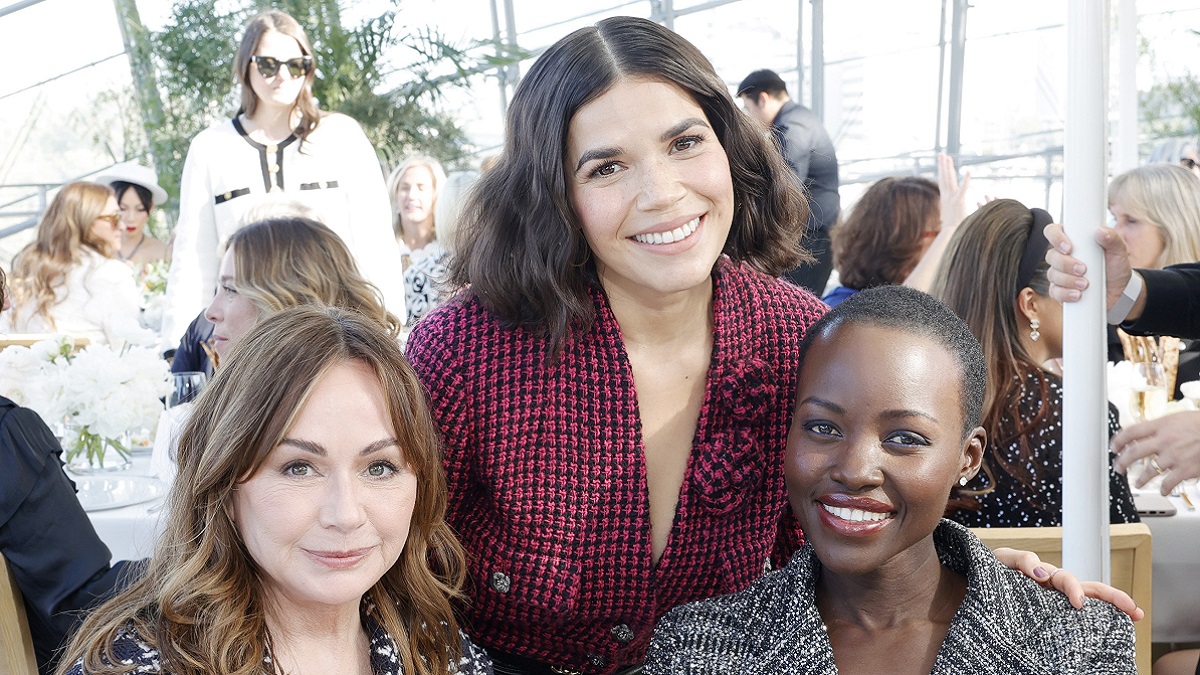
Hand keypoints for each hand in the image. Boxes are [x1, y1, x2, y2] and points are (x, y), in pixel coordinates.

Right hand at [938, 152, 970, 231]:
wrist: (951, 233)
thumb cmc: (953, 226)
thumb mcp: (951, 214)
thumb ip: (951, 209)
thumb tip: (948, 211)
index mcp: (945, 197)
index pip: (943, 180)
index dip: (942, 170)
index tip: (942, 161)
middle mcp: (946, 195)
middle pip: (944, 176)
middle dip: (943, 164)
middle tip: (942, 153)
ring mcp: (951, 197)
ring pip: (949, 179)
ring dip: (948, 167)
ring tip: (947, 157)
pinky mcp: (959, 201)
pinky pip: (963, 189)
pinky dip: (966, 181)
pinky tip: (969, 172)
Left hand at [993, 547, 1144, 619]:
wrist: (970, 587)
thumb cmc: (988, 574)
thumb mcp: (1000, 561)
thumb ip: (1019, 560)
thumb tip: (1041, 571)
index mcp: (1043, 575)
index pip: (1066, 578)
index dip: (1073, 588)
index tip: (1078, 603)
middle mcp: (1053, 590)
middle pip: (1087, 590)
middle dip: (1110, 597)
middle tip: (1130, 608)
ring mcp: (1052, 604)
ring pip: (1088, 601)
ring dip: (1112, 606)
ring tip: (1135, 615)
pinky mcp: (1047, 619)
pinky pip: (1074, 622)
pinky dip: (1096, 623)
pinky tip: (1115, 632)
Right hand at [1044, 223, 1132, 309]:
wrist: (1119, 292)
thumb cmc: (1116, 268)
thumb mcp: (1119, 251)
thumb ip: (1112, 238)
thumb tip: (1100, 231)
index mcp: (1073, 241)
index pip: (1053, 231)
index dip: (1055, 237)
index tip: (1068, 248)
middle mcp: (1062, 256)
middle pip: (1051, 256)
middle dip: (1065, 264)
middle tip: (1083, 269)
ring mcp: (1059, 273)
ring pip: (1052, 274)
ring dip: (1067, 280)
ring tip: (1085, 284)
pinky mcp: (1059, 290)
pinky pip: (1054, 292)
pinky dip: (1065, 294)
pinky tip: (1077, 295)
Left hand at [1111, 411, 1199, 492]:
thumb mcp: (1177, 418)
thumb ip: (1160, 427)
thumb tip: (1145, 433)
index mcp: (1161, 426)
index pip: (1131, 432)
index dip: (1118, 440)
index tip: (1114, 447)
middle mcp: (1164, 441)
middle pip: (1134, 452)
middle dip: (1122, 462)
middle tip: (1118, 467)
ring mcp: (1173, 456)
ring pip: (1148, 471)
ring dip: (1140, 479)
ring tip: (1137, 483)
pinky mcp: (1185, 469)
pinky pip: (1168, 483)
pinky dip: (1164, 489)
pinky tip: (1163, 491)